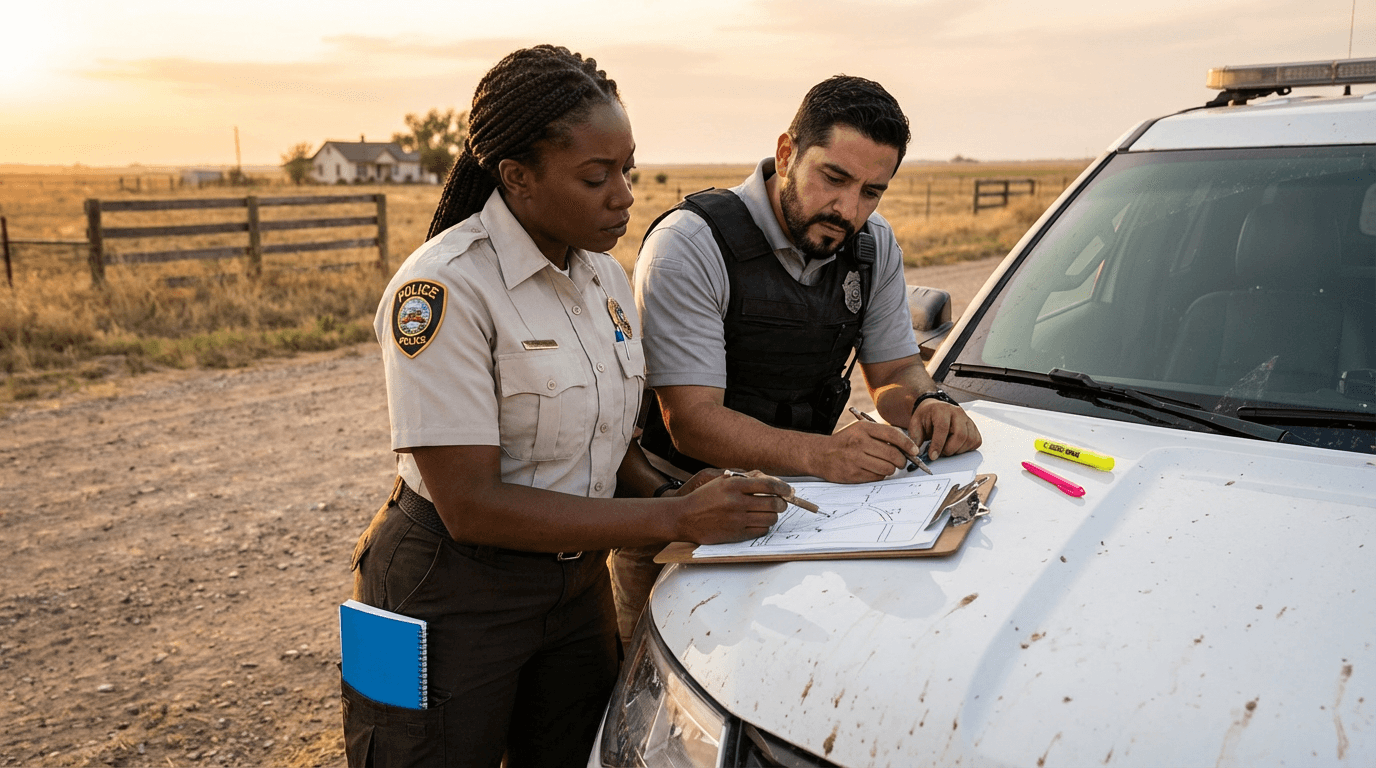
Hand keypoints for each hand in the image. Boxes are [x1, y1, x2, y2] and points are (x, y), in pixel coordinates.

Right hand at [672, 472, 789, 544]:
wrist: (684, 517)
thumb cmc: (704, 497)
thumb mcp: (722, 481)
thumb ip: (745, 479)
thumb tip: (770, 481)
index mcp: (734, 485)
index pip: (769, 486)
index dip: (783, 488)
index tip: (788, 490)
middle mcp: (737, 502)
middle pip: (773, 503)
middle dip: (782, 503)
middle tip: (781, 503)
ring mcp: (737, 520)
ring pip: (770, 518)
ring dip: (774, 516)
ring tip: (769, 513)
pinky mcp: (736, 534)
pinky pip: (761, 531)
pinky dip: (764, 526)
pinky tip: (759, 522)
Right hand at [810, 420, 918, 483]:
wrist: (821, 454)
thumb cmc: (845, 442)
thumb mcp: (860, 430)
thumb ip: (881, 435)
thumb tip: (906, 446)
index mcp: (863, 428)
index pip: (892, 435)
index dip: (907, 444)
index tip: (914, 450)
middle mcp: (859, 442)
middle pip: (893, 454)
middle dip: (901, 460)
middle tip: (900, 462)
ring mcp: (856, 459)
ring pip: (887, 468)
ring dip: (890, 469)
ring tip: (885, 465)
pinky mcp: (854, 473)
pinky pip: (877, 476)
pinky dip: (880, 474)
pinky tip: (873, 470)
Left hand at [908, 400, 981, 459]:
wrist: (934, 410)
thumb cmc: (926, 417)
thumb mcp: (915, 425)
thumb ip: (915, 439)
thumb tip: (916, 454)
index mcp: (941, 410)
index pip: (943, 428)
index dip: (938, 444)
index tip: (932, 456)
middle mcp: (957, 413)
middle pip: (960, 435)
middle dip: (949, 449)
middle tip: (940, 453)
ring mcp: (967, 419)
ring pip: (969, 440)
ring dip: (957, 450)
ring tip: (946, 449)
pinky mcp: (973, 427)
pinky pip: (975, 441)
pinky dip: (966, 449)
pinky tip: (955, 447)